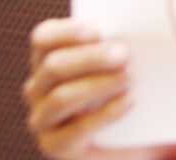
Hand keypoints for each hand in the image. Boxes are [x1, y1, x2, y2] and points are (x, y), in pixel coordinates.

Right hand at [25, 19, 132, 159]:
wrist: (126, 138)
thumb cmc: (121, 90)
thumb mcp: (116, 65)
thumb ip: (116, 48)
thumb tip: (137, 30)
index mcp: (46, 60)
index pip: (43, 39)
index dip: (67, 32)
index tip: (99, 32)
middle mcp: (38, 88)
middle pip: (53, 67)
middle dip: (90, 58)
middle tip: (124, 55)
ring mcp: (43, 119)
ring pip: (60, 98)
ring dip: (97, 85)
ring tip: (128, 79)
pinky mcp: (56, 145)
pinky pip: (76, 130)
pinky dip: (105, 114)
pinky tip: (129, 101)